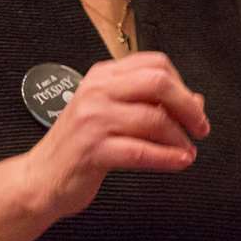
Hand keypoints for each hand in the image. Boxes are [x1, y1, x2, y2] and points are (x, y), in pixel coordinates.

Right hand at [21, 51, 208, 218]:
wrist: (41, 177)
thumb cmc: (78, 147)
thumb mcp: (110, 115)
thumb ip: (148, 104)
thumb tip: (195, 102)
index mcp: (102, 76)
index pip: (154, 63)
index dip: (181, 84)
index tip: (191, 106)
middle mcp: (97, 91)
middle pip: (158, 83)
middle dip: (187, 107)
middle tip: (200, 127)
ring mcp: (93, 120)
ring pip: (153, 119)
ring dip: (179, 138)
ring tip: (187, 150)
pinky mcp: (93, 150)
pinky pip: (141, 151)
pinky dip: (167, 158)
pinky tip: (178, 161)